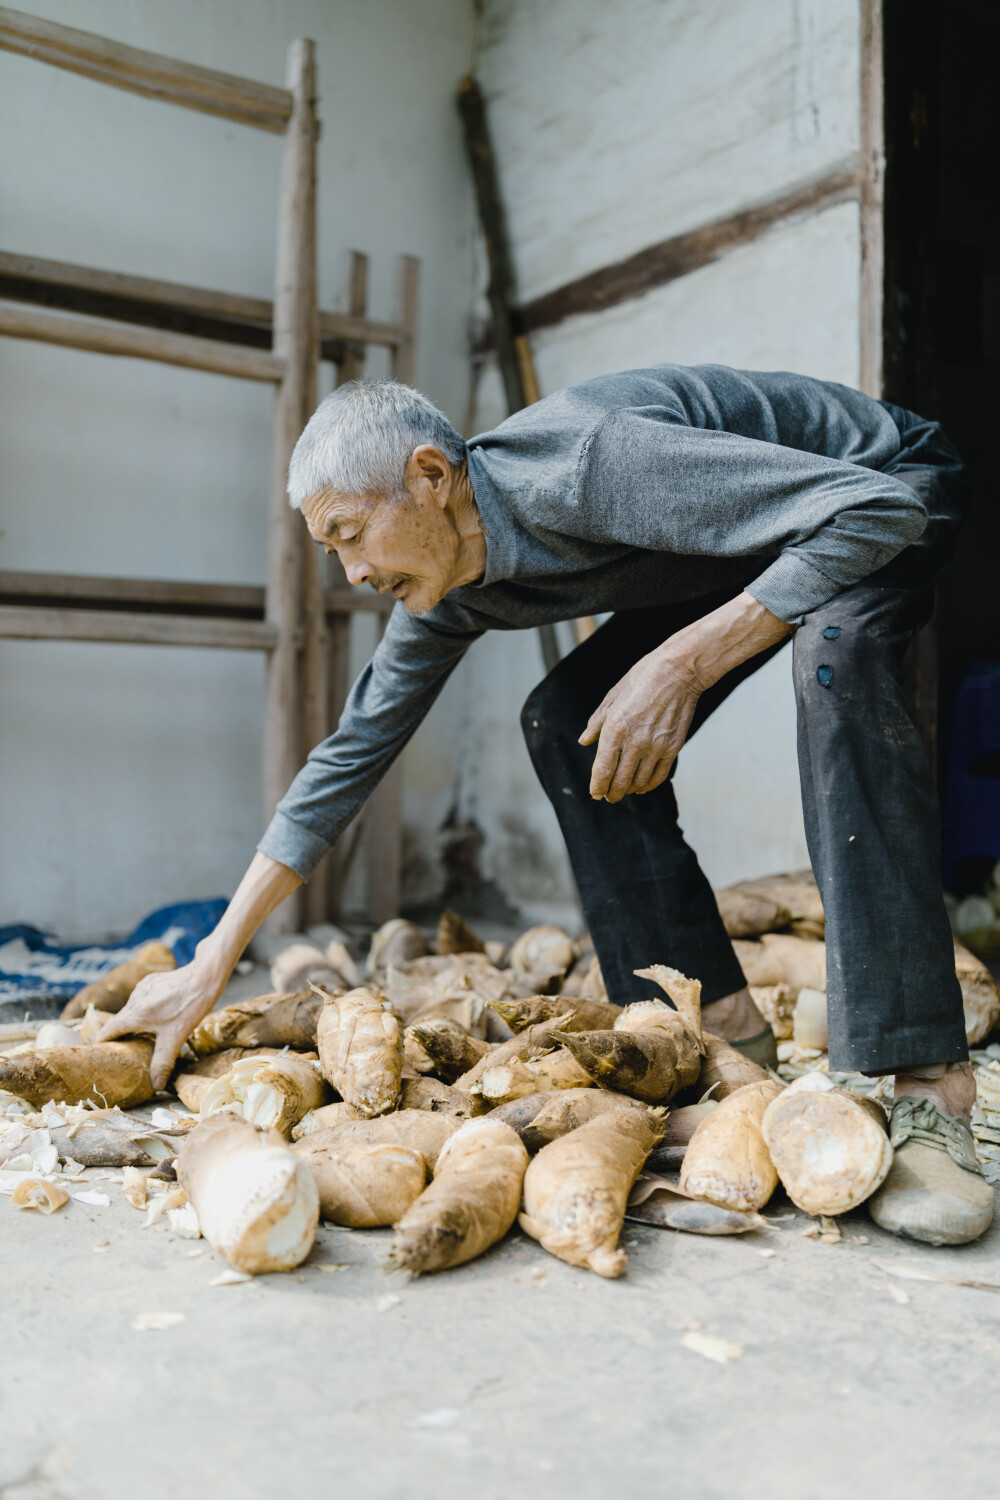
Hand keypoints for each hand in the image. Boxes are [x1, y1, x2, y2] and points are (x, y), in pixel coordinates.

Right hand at [98, 962, 223, 1090]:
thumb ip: (162, 1063)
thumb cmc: (189, 1008)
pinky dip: (144, 1008)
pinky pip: (141, 998)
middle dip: (120, 1035)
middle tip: (125, 1049)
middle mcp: (133, 999)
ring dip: (134, 1021)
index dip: (101, 1043)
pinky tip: (158, 1014)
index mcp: (134, 1014)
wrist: (204, 977)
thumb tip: (156, 1086)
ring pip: (131, 1009)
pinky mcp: (151, 980)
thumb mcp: (175, 1039)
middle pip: (118, 1020)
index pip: (106, 1030)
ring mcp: (142, 987)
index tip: (98, 1053)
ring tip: (143, 1034)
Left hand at [578, 645, 702, 801]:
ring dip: (630, 790)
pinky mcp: (673, 748)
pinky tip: (642, 786)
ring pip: (639, 781)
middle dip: (612, 793)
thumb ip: (596, 723)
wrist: (678, 672)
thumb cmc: (642, 679)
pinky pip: (659, 776)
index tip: (595, 794)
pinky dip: (649, 785)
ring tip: (624, 791)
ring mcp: (656, 746)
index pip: (602, 769)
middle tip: (608, 798)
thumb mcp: (612, 697)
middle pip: (620, 781)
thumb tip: (584, 741)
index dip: (597, 786)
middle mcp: (634, 741)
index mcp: (615, 728)